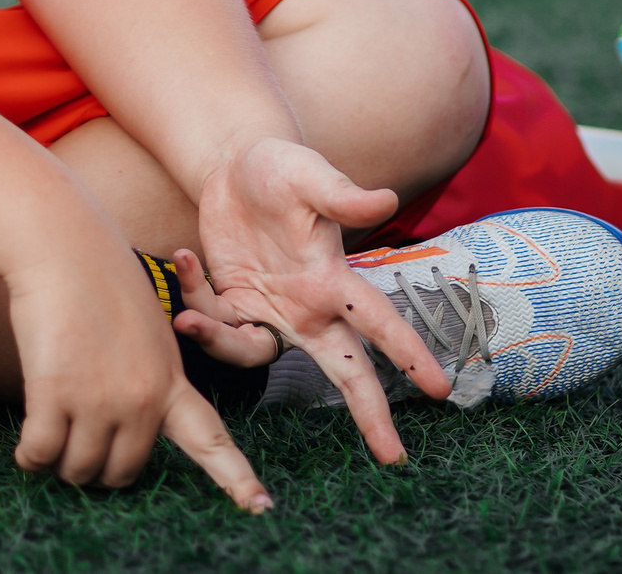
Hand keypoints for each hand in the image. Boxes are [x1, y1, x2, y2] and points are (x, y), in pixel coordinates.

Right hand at [4, 246, 272, 512]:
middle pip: (122, 472)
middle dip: (96, 468)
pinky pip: (41, 454)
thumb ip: (145, 380)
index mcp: (171, 380)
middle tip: (75, 443)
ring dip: (59, 463)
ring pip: (79, 469)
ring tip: (48, 432)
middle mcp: (144, 396)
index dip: (236, 478)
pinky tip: (25, 448)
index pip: (211, 439)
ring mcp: (102, 397)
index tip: (261, 507)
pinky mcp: (57, 393)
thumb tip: (117, 435)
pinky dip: (29, 457)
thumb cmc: (99, 280)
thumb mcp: (146, 331)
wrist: (64, 245)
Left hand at [168, 138, 449, 463]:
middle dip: (369, 412)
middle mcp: (308, 305)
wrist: (234, 163)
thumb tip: (387, 198)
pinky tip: (183, 258)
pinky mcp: (232, 304)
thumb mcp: (310, 175)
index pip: (379, 322)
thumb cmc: (282, 167)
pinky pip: (214, 325)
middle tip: (392, 456)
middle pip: (346, 368)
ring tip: (189, 315)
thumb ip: (343, 194)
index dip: (408, 355)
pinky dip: (194, 300)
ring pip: (255, 356)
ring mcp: (270, 310)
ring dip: (220, 344)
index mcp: (333, 279)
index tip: (438, 391)